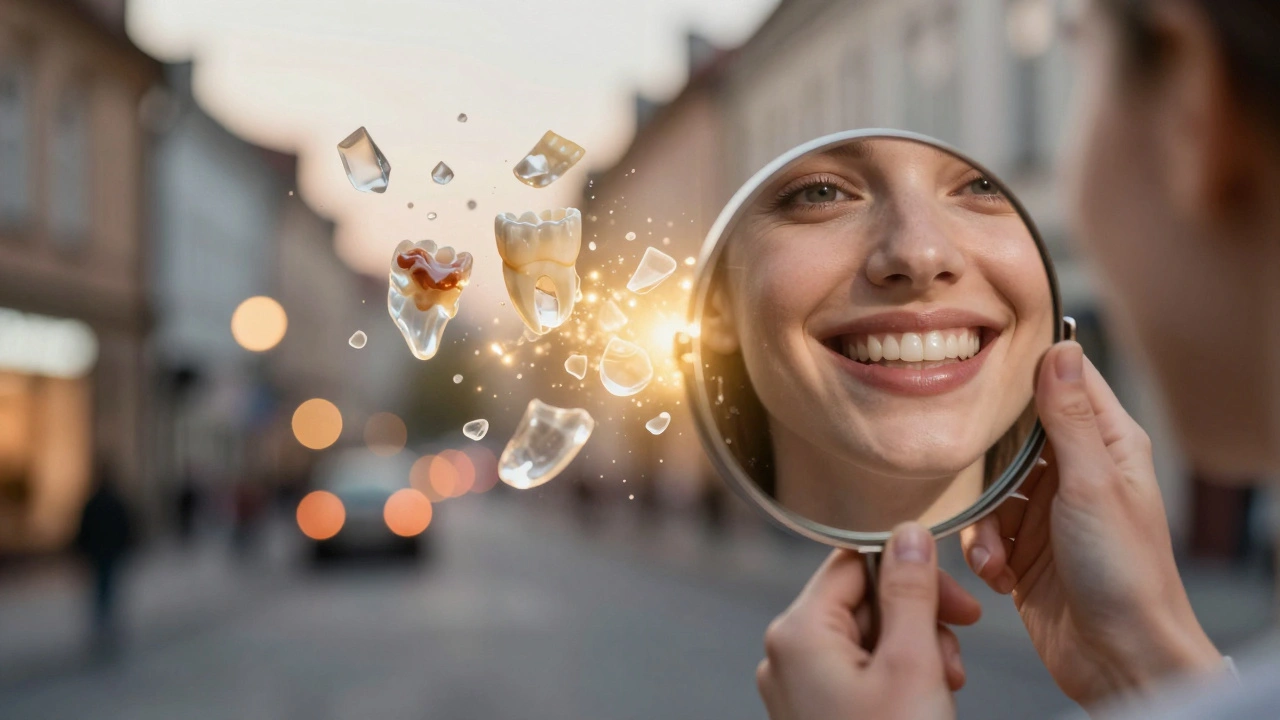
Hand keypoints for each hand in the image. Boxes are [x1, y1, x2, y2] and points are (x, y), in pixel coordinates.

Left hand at [757, 523, 981, 719]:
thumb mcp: (913, 666)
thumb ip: (910, 592)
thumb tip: (909, 533)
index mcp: (798, 632)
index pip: (854, 562)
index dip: (910, 572)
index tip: (957, 599)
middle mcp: (786, 655)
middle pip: (861, 601)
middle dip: (917, 621)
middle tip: (955, 657)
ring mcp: (796, 690)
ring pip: (864, 639)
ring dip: (914, 652)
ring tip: (944, 688)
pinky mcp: (813, 716)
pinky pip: (856, 674)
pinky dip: (896, 679)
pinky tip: (924, 703)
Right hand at [960, 341, 1223, 706]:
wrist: (1120, 659)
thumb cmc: (1126, 574)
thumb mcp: (1092, 485)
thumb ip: (1070, 419)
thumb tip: (1060, 348)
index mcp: (1108, 446)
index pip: (1066, 382)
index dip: (1028, 370)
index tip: (985, 366)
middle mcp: (1076, 473)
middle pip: (1013, 435)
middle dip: (987, 459)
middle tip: (972, 471)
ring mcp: (1048, 513)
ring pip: (990, 486)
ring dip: (982, 520)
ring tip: (995, 552)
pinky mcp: (1024, 551)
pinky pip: (983, 531)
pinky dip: (982, 551)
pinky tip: (998, 574)